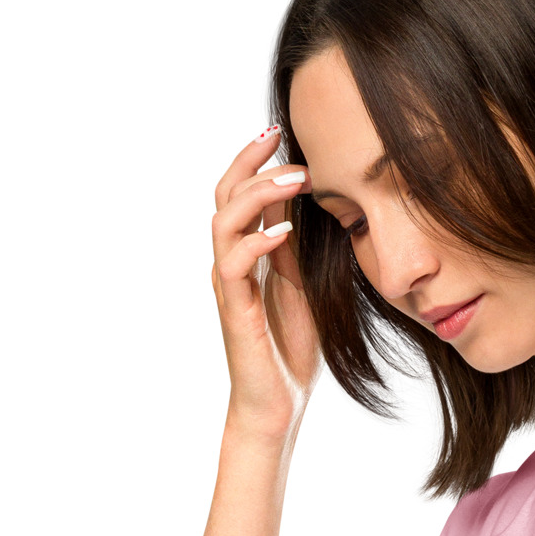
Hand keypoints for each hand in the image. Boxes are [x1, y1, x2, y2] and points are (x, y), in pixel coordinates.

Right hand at [210, 126, 319, 437]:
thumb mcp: (304, 284)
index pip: (241, 192)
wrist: (277, 404)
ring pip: (224, 221)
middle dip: (250, 162)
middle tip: (282, 139)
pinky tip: (285, 232)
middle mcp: (231, 263)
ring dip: (258, 195)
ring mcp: (229, 286)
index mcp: (247, 254)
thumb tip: (311, 200)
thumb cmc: (291, 349)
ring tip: (295, 180)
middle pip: (223, 195)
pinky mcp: (234, 312)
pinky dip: (257, 243)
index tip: (283, 131)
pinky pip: (234, 266)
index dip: (256, 159)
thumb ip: (299, 245)